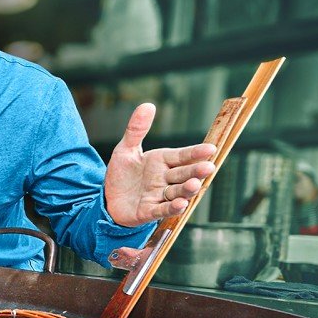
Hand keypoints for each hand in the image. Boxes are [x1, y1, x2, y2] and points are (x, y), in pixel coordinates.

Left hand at [104, 103, 216, 226]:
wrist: (107, 199)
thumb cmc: (121, 174)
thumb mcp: (125, 150)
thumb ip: (136, 130)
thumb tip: (148, 105)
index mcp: (162, 162)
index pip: (182, 156)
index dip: (195, 153)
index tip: (210, 148)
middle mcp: (164, 179)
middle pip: (183, 174)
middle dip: (196, 171)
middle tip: (208, 167)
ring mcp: (158, 196)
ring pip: (177, 192)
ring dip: (187, 190)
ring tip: (195, 185)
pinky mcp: (148, 212)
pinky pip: (162, 209)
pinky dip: (172, 207)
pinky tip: (181, 204)